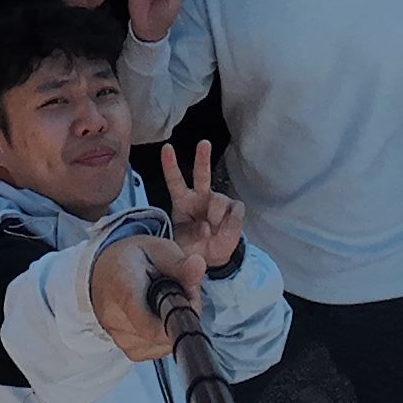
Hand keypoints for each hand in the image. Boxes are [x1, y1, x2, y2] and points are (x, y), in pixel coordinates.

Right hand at [90, 230, 199, 361]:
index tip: (186, 298)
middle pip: (165, 333)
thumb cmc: (130, 260)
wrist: (101, 273)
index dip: (178, 316)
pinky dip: (164, 335)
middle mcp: (116, 319)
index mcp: (123, 289)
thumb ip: (179, 262)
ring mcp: (120, 338)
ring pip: (165, 343)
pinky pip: (159, 349)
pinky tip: (156, 316)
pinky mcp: (128, 350)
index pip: (151, 325)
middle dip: (181, 315)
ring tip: (163, 302)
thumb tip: (198, 266)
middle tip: (177, 292)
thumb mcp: (156, 249)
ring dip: (173, 326)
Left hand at [161, 141, 247, 269]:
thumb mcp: (182, 244)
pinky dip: (230, 224)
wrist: (210, 258)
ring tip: (212, 231)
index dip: (170, 164)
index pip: (175, 180)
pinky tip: (224, 230)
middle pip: (201, 173)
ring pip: (219, 200)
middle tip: (204, 143)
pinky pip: (235, 211)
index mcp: (182, 201)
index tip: (166, 148)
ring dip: (215, 217)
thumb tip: (206, 226)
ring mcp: (218, 201)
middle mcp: (200, 196)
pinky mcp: (235, 209)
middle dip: (203, 157)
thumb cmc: (191, 246)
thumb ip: (190, 235)